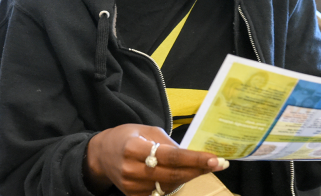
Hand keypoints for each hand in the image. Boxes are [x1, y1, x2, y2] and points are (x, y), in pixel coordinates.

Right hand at [83, 124, 227, 195]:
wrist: (101, 156)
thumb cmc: (127, 138)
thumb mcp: (146, 130)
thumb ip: (167, 143)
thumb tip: (190, 156)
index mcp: (134, 148)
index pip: (170, 156)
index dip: (194, 159)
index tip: (215, 160)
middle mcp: (132, 170)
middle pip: (173, 174)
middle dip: (198, 169)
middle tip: (219, 164)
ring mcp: (132, 186)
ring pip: (169, 186)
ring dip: (189, 176)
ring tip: (201, 166)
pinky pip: (161, 193)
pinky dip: (175, 184)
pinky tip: (182, 174)